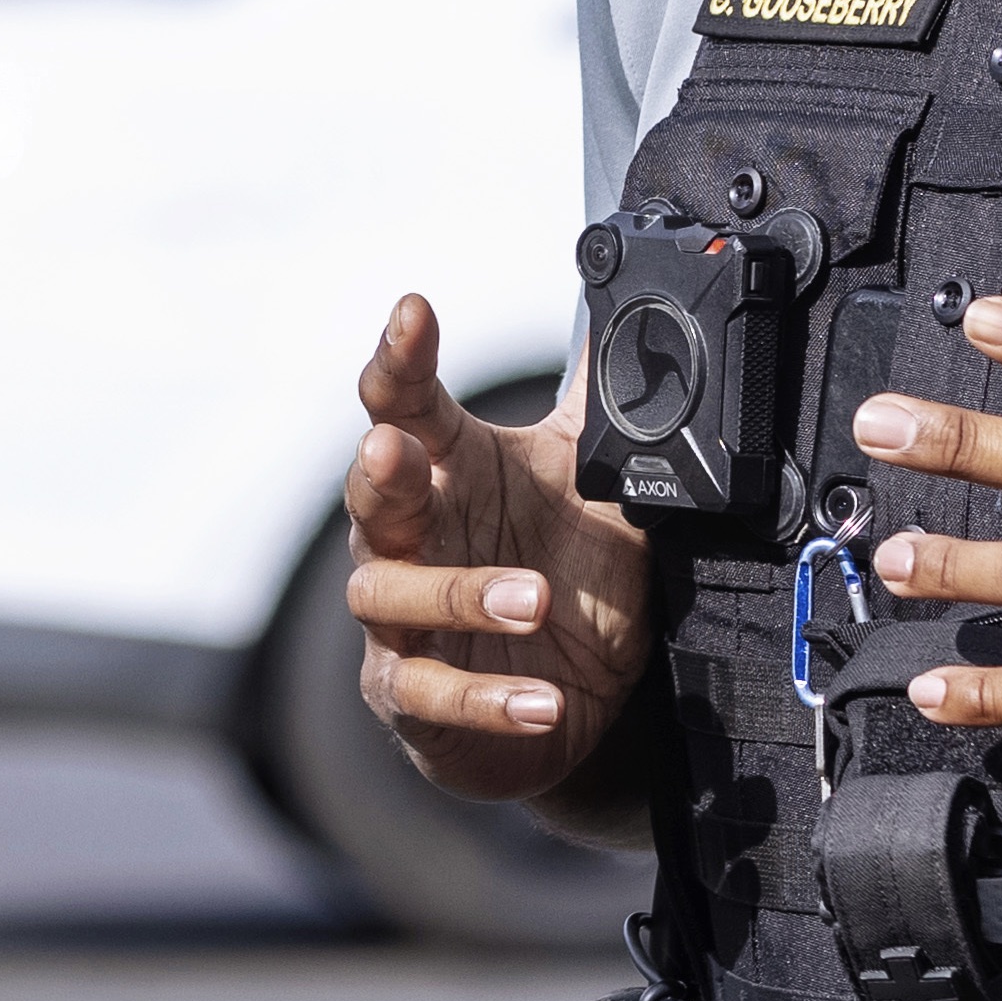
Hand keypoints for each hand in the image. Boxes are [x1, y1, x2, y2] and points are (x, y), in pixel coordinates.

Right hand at [341, 293, 657, 803]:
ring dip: (458, 593)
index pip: (408, 403)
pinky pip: (429, 694)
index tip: (414, 312)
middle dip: (378, 469)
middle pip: (368, 492)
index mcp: (451, 472)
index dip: (401, 357)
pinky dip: (484, 697)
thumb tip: (633, 301)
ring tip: (534, 600)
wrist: (584, 698)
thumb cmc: (572, 576)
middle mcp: (411, 538)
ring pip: (389, 594)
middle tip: (394, 448)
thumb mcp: (599, 485)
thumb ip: (604, 402)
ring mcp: (400, 620)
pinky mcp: (409, 696)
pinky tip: (542, 699)